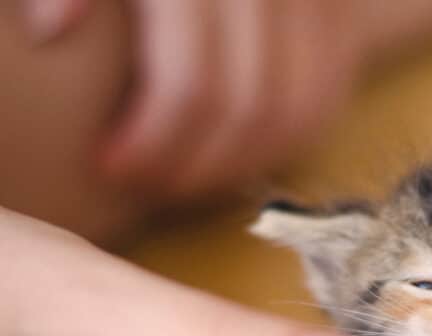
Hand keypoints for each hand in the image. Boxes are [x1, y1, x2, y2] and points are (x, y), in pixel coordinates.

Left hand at [25, 0, 368, 195]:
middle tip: (154, 187)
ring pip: (296, 115)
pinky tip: (239, 156)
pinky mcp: (342, 21)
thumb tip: (55, 30)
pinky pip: (326, 101)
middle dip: (200, 167)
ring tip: (194, 178)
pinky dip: (288, 142)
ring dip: (246, 165)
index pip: (192, 84)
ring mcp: (316, 3)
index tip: (113, 168)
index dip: (153, 142)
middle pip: (250, 110)